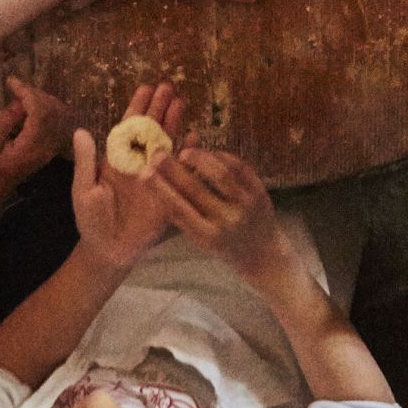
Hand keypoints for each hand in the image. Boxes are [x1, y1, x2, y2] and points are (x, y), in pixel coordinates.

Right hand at [0, 76, 73, 208]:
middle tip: (15, 86)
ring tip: (21, 93)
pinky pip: (56, 120)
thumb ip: (5, 121)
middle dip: (34, 93)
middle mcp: (47, 146)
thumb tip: (20, 103)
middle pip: (51, 111)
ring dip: (41, 98)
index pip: (39, 112)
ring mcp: (51, 147)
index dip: (28, 93)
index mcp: (32, 146)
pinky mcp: (50, 145)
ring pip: (56, 113)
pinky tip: (31, 103)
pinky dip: (46, 107)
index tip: (11, 81)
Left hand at [69, 82, 186, 267]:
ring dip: (174, 123)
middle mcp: (138, 162)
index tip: (145, 88)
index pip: (129, 127)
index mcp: (117, 159)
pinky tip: (195, 138)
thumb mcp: (84, 189)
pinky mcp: (168, 192)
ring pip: (167, 143)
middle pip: (151, 129)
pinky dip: (187, 154)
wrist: (107, 250)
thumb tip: (81, 130)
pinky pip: (180, 171)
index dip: (137, 107)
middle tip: (169, 86)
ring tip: (181, 101)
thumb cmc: (92, 220)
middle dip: (159, 107)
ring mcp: (155, 176)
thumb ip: (86, 161)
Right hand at [150, 147, 300, 289]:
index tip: (143, 172)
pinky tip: (209, 153)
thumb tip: (156, 184)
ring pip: (220, 173)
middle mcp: (227, 221)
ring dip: (199, 158)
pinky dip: (222, 157)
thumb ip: (182, 216)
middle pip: (194, 188)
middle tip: (157, 154)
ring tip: (185, 152)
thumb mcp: (200, 240)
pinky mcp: (260, 192)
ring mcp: (246, 205)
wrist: (264, 255)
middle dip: (172, 169)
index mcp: (207, 237)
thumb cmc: (224, 246)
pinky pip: (240, 167)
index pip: (177, 209)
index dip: (158, 189)